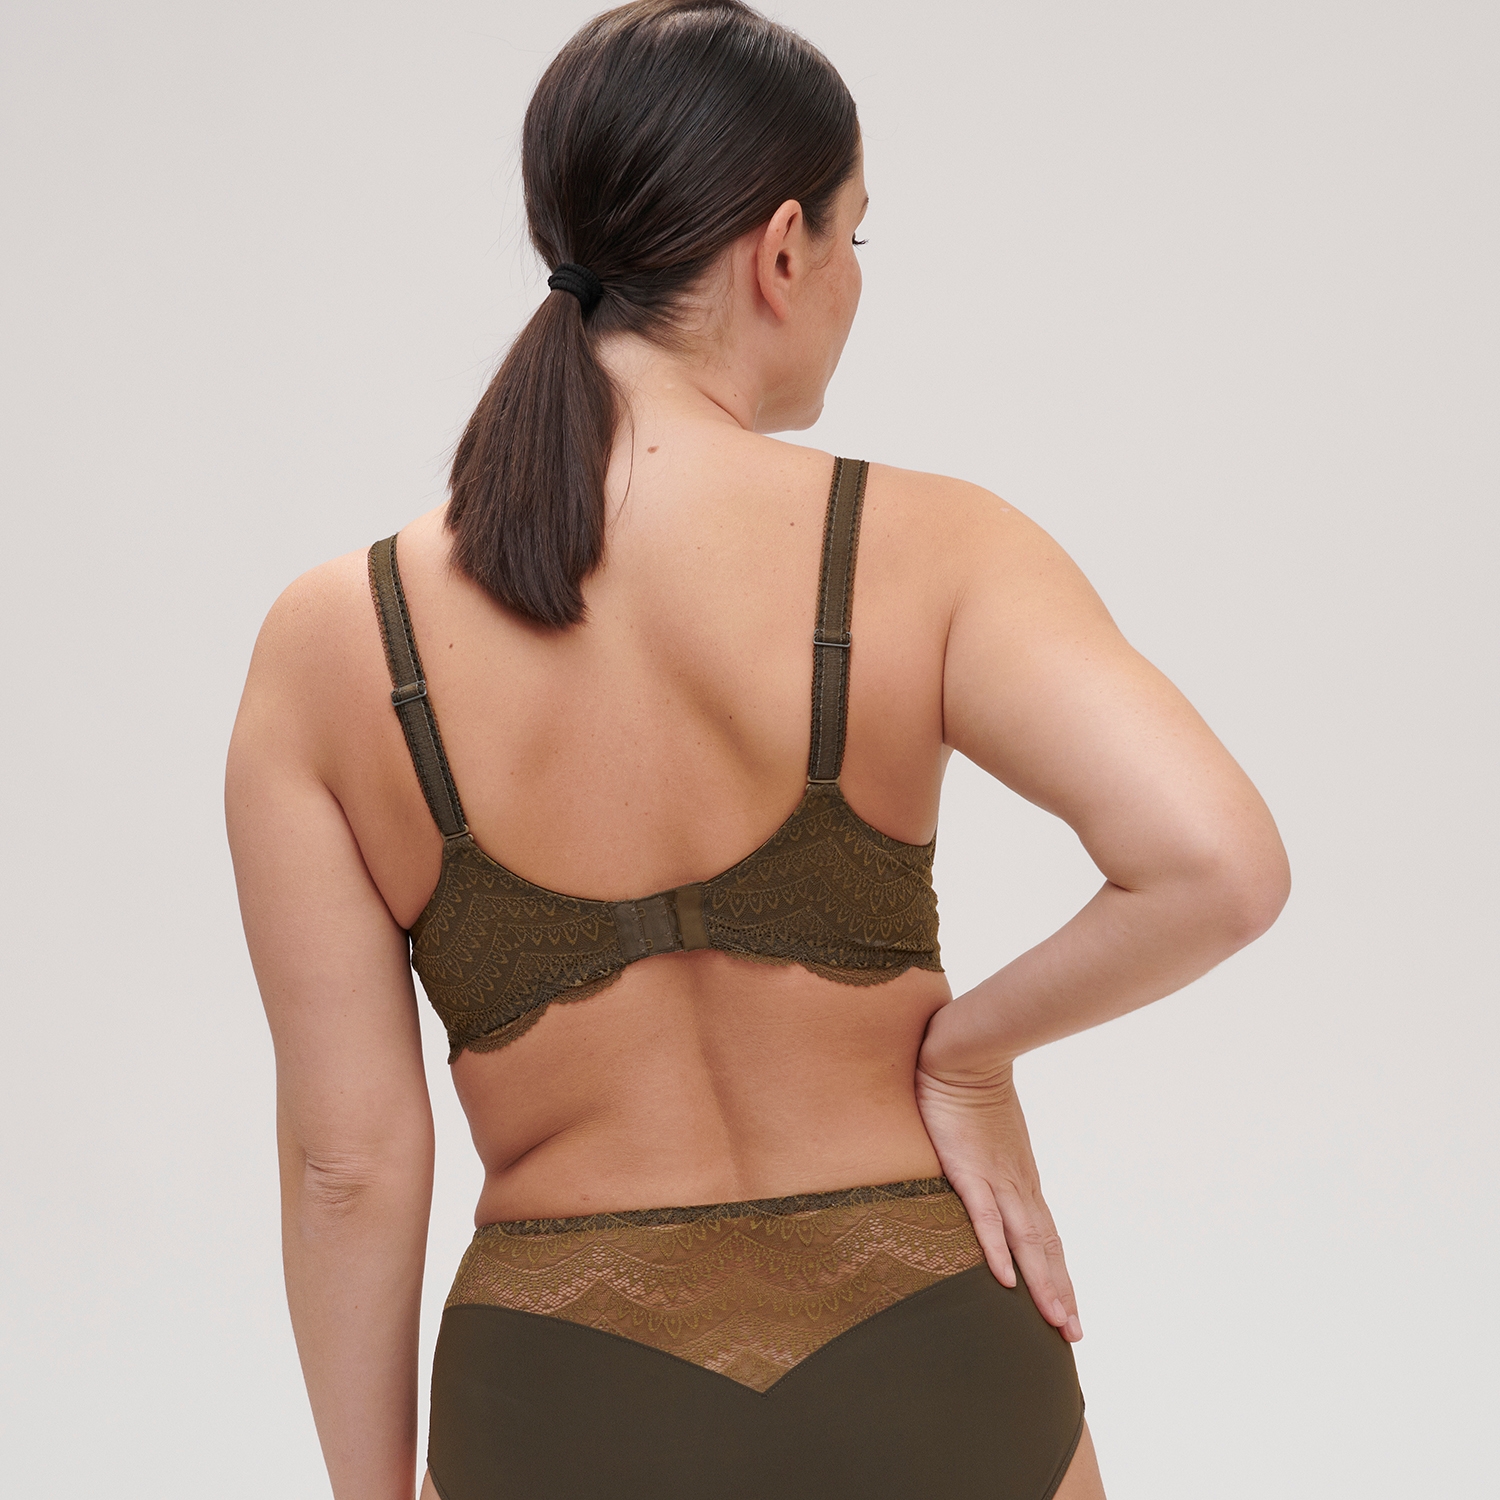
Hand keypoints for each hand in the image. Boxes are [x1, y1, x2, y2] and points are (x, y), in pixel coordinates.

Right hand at [914, 1045, 1081, 1343]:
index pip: (1046, 1237)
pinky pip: (984, 1216)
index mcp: (1021, 1180)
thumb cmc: (972, 1090)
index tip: (1068, 1312)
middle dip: (1059, 1292)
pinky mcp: (968, 1169)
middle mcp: (1017, 1186)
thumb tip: (988, 1179)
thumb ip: (989, 1163)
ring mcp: (995, 1179)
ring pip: (1025, 1241)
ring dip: (1042, 1283)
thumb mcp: (988, 1138)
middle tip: (1072, 1334)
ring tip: (1055, 1321)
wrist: (967, 1054)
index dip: (1058, 1275)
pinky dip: (996, 1249)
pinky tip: (1004, 1278)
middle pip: (1045, 1248)